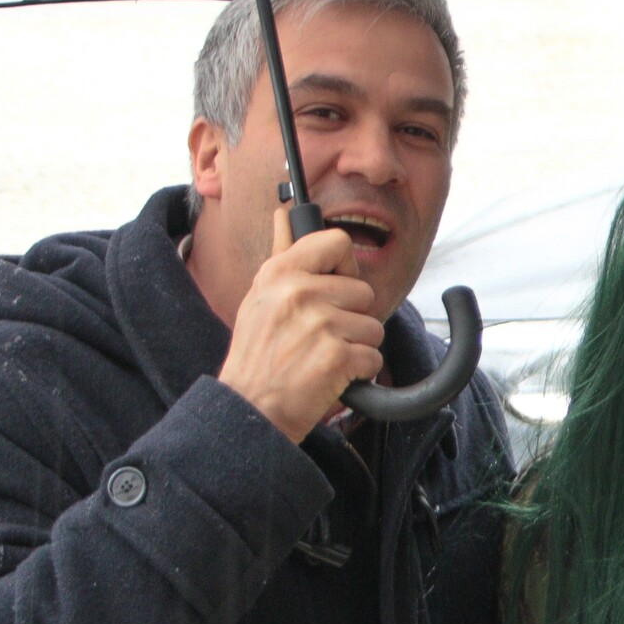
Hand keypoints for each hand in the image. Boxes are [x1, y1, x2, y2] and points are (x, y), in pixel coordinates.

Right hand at [218, 206, 385, 441]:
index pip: (337, 242)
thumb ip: (282, 256)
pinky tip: (332, 376)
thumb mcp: (259, 298)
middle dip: (351, 317)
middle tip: (321, 337)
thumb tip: (285, 215)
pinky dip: (358, 372)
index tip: (335, 286)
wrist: (249, 409)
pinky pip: (373, 356)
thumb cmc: (256, 357)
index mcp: (280, 273)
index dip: (345, 266)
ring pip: (373, 326)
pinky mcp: (337, 357)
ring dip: (356, 347)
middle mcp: (300, 293)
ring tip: (323, 357)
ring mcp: (320, 325)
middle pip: (363, 291)